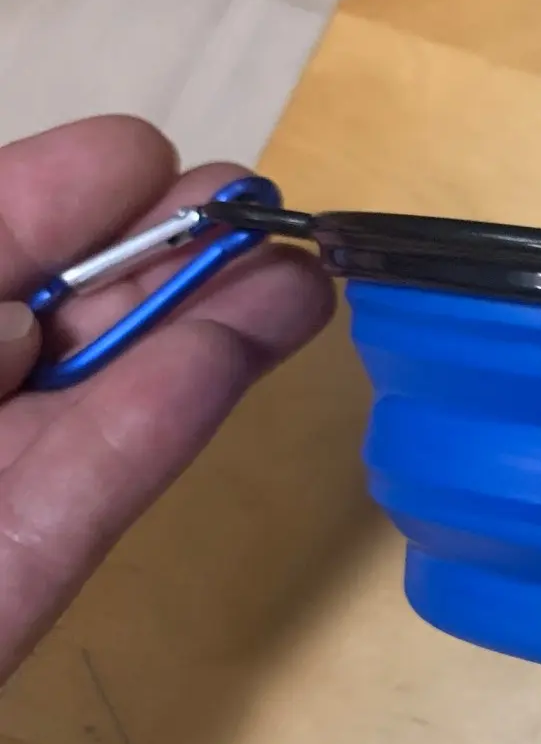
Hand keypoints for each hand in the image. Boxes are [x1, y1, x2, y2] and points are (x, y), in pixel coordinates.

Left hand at [0, 117, 333, 680]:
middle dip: (172, 251)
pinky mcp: (29, 565)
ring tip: (308, 267)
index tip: (154, 179)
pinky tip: (255, 337)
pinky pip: (107, 473)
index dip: (87, 196)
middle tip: (262, 213)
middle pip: (80, 301)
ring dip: (215, 317)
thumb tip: (103, 224)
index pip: (19, 223)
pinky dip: (181, 400)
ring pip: (116, 384)